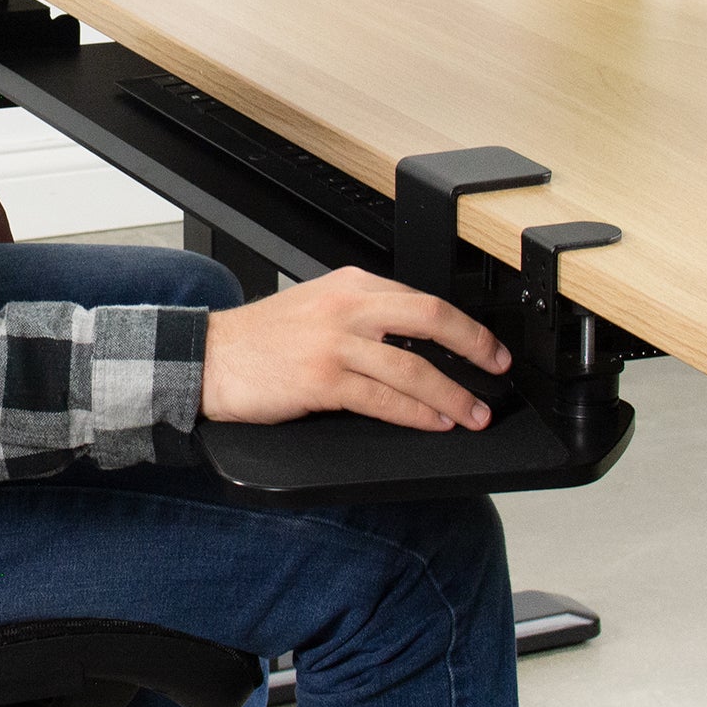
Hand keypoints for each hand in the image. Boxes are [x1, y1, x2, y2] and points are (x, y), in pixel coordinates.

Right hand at [200, 265, 509, 432]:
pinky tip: (433, 422)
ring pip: (413, 366)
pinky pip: (384, 398)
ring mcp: (335, 342)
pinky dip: (417, 413)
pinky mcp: (323, 379)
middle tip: (496, 368)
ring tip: (472, 412)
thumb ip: (363, 315)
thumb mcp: (317, 306)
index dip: (463, 325)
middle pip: (430, 319)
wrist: (210, 358)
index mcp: (350, 284)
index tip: (485, 345)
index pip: (421, 298)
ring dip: (452, 393)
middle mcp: (347, 306)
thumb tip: (415, 342)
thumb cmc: (261, 339)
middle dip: (473, 346)